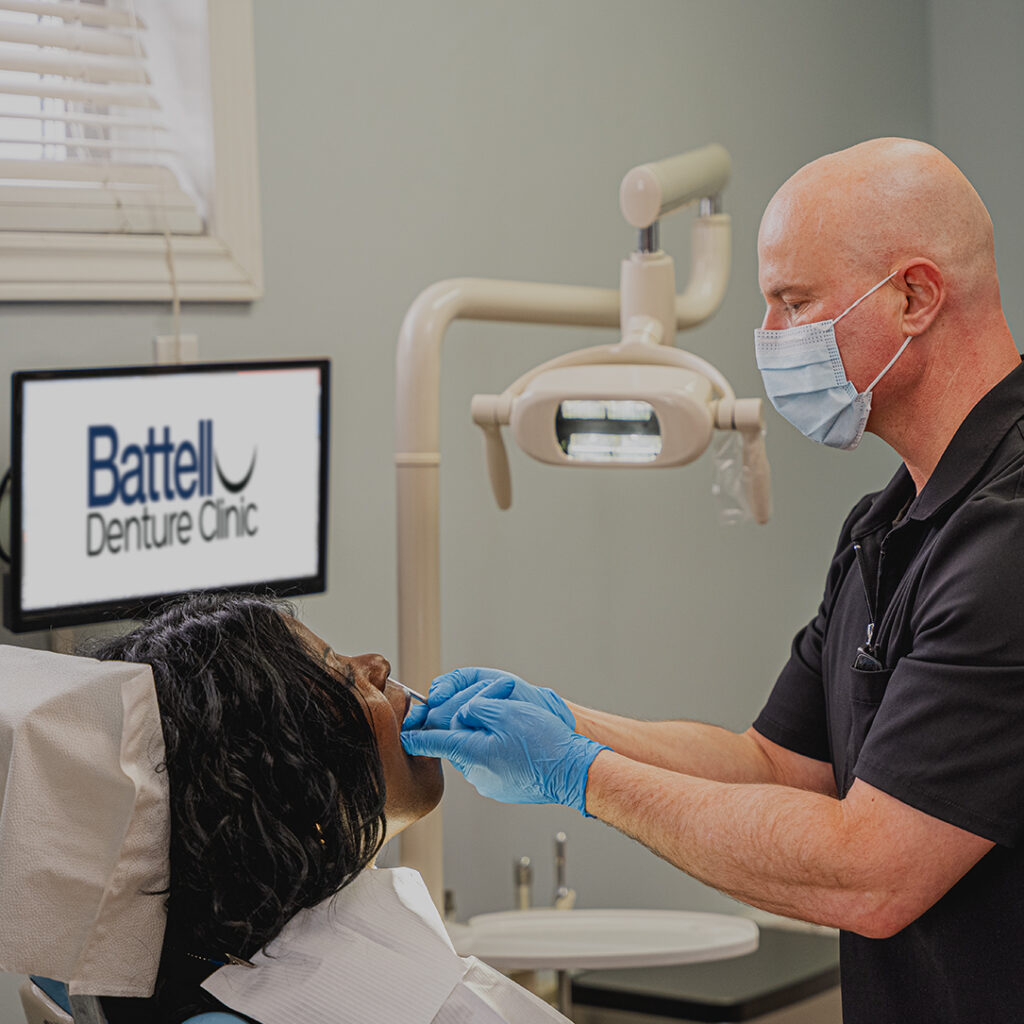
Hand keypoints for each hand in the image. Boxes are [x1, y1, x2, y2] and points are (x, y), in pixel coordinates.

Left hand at [401, 679, 607, 813]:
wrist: (573, 771)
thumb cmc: (544, 741)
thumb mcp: (506, 711)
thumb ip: (474, 709)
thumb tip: (461, 716)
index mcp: (473, 752)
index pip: (435, 742)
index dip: (417, 735)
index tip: (403, 734)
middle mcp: (476, 772)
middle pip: (458, 743)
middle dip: (467, 726)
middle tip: (493, 714)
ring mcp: (489, 783)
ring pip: (475, 753)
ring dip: (485, 739)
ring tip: (514, 732)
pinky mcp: (502, 788)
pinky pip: (490, 764)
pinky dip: (498, 753)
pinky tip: (518, 747)